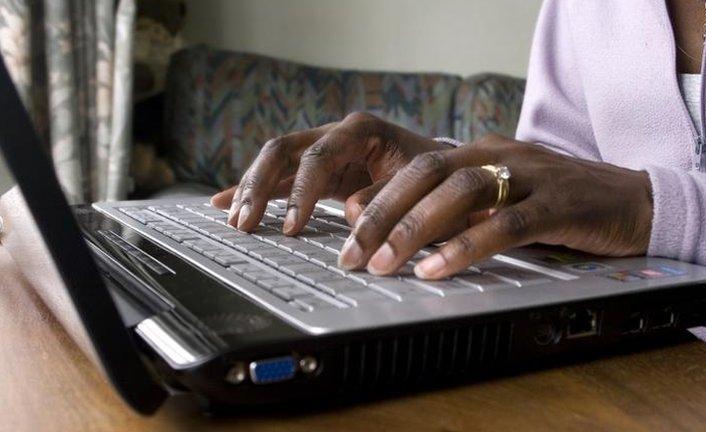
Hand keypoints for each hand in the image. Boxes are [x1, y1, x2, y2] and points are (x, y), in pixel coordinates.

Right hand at [211, 112, 448, 232]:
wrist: (441, 170)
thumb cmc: (433, 176)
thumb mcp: (418, 185)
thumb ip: (385, 197)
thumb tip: (351, 212)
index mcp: (360, 130)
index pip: (317, 155)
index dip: (301, 192)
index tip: (292, 226)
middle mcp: (335, 134)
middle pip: (283, 150)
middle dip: (259, 186)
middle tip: (245, 223)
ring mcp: (323, 149)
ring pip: (275, 162)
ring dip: (251, 190)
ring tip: (235, 222)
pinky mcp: (318, 170)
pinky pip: (280, 177)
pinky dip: (255, 191)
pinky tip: (224, 203)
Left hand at [338, 134, 652, 278]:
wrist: (636, 200)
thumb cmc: (562, 205)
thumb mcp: (505, 199)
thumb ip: (463, 208)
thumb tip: (410, 230)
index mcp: (483, 151)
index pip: (418, 166)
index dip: (379, 194)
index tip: (346, 224)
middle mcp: (501, 155)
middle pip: (428, 173)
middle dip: (383, 212)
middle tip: (353, 252)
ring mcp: (531, 176)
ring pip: (460, 192)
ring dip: (415, 228)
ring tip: (383, 263)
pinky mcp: (559, 204)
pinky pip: (505, 225)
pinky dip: (466, 247)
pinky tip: (436, 269)